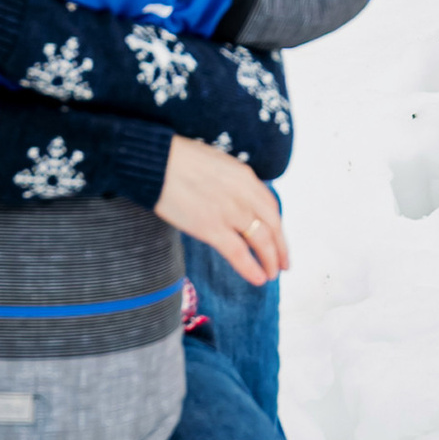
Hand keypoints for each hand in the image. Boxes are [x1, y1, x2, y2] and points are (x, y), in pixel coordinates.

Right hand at [155, 136, 288, 287]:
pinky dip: (252, 268)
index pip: (270, 206)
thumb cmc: (177, 160)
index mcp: (245, 176)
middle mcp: (244, 194)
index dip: (278, 227)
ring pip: (261, 241)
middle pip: (272, 225)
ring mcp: (229, 211)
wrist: (155, 161)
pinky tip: (259, 279)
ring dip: (270, 260)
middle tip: (283, 264)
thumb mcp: (216, 164)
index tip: (279, 239)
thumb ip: (231, 183)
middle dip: (280, 248)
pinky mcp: (211, 227)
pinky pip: (239, 253)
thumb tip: (236, 200)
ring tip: (271, 274)